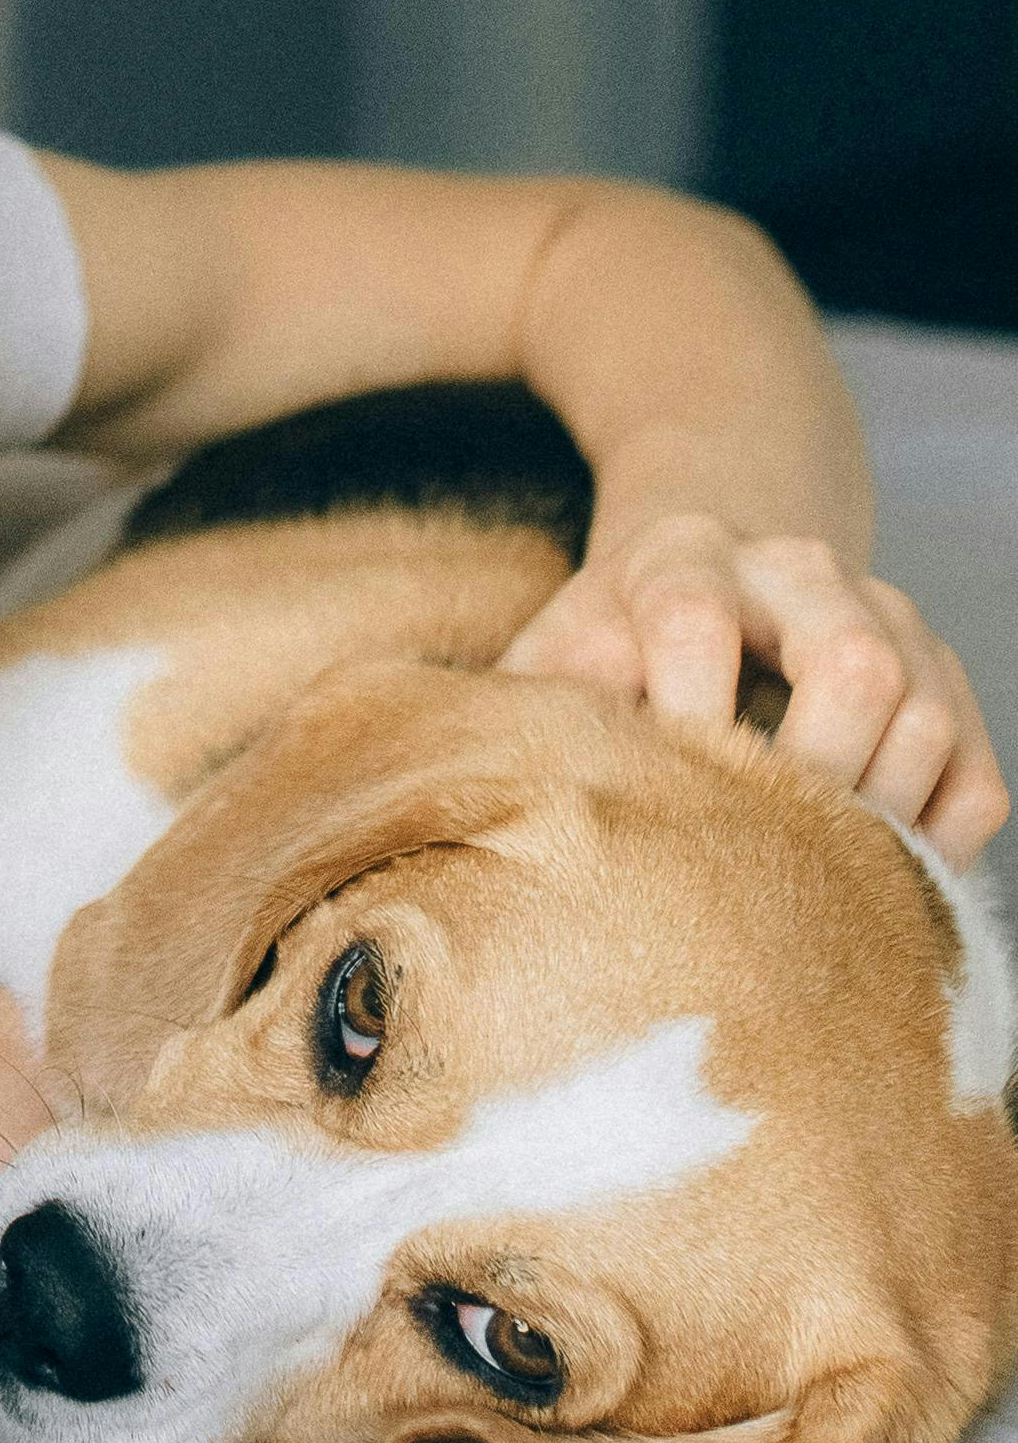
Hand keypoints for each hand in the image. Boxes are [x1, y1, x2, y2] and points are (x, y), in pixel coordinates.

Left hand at [501, 513, 1007, 859]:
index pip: (694, 620)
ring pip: (927, 718)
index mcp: (684, 557)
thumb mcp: (549, 657)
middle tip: (757, 854)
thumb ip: (517, 712)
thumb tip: (474, 802)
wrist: (699, 572)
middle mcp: (803, 573)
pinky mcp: (949, 680)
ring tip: (805, 885)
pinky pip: (977, 781)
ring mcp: (891, 620)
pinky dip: (936, 847)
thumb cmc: (607, 646)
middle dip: (810, 773)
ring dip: (874, 818)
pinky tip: (865, 885)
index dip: (681, 715)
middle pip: (854, 661)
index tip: (661, 795)